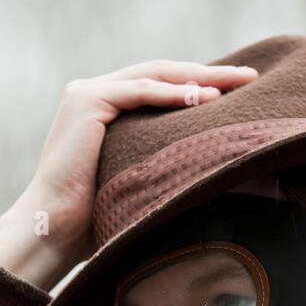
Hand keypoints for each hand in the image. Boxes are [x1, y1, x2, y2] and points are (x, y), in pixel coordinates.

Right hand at [0, 59, 258, 287]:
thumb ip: (169, 160)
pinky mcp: (85, 100)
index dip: (202, 85)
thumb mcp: (144, 180)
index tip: (241, 91)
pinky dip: (173, 93)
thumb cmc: (98, 219)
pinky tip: (206, 98)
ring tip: (239, 83)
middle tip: (250, 77)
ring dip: (200, 79)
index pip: (162, 86)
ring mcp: (87, 92)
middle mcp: (95, 93)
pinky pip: (138, 91)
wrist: (55, 230)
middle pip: (163, 75)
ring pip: (155, 76)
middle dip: (209, 75)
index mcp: (107, 109)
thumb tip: (227, 167)